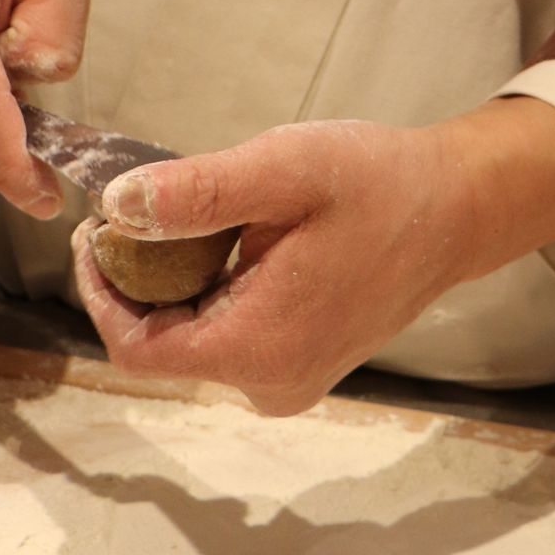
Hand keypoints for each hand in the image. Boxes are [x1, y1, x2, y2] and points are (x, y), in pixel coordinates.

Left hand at [73, 96, 554, 414]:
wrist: (459, 207)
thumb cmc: (381, 184)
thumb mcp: (284, 170)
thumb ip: (198, 192)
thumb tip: (117, 207)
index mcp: (258, 349)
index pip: (136, 350)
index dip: (100, 292)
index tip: (95, 230)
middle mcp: (270, 383)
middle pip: (163, 343)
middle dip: (140, 277)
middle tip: (141, 205)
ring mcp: (290, 379)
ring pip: (195, 337)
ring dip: (177, 279)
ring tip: (194, 212)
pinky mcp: (303, 363)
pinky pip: (230, 334)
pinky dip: (214, 287)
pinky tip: (236, 236)